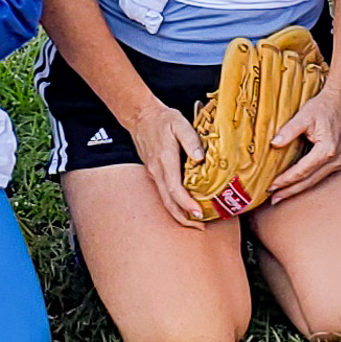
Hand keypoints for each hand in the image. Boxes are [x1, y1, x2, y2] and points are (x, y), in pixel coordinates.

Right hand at [130, 97, 208, 226]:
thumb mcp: (179, 123)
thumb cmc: (162, 119)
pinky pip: (164, 193)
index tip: (198, 213)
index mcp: (165, 160)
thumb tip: (200, 159)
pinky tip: (185, 205)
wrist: (140, 115)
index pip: (174, 188)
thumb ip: (191, 140)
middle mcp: (157, 170)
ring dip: (179, 213)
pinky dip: (174, 203)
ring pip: (165, 200)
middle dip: (184, 217)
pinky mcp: (154, 172)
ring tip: (195, 220)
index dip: (186, 203)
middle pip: (168, 202)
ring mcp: (154, 173)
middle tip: (200, 226)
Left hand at [263, 83, 340, 202]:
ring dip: (297, 189)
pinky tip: (295, 185)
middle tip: (273, 199)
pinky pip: (320, 176)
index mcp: (327, 150)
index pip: (302, 170)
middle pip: (309, 181)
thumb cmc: (323, 107)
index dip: (286, 180)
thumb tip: (274, 143)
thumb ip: (289, 130)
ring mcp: (339, 162)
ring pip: (315, 181)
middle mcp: (336, 159)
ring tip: (281, 196)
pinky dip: (306, 181)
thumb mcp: (304, 115)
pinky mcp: (337, 161)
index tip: (271, 186)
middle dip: (290, 191)